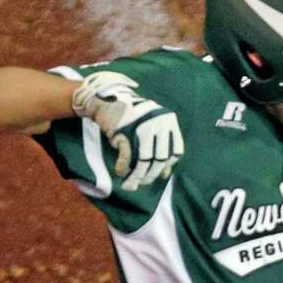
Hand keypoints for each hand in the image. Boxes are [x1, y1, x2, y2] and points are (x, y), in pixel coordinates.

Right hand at [71, 70, 183, 190]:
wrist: (106, 100)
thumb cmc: (132, 117)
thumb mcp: (152, 129)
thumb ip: (161, 149)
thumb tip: (166, 175)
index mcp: (168, 120)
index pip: (176, 152)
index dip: (167, 165)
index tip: (158, 172)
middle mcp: (158, 122)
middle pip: (160, 159)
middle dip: (151, 175)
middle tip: (143, 182)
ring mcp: (142, 126)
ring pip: (144, 160)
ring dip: (137, 175)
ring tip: (131, 182)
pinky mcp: (124, 131)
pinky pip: (127, 157)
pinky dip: (123, 167)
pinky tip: (120, 172)